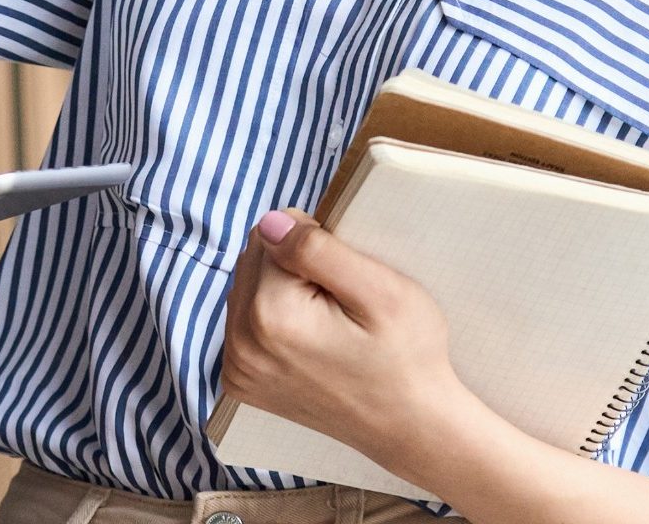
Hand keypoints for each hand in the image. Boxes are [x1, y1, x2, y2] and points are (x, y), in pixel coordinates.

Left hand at [221, 209, 487, 485]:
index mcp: (271, 315)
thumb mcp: (382, 291)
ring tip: (327, 326)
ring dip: (282, 292)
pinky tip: (308, 342)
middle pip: (254, 257)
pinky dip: (274, 320)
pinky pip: (245, 320)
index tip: (346, 283)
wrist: (410, 426)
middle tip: (340, 306)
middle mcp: (241, 344)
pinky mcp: (241, 381)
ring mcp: (238, 368)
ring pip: (248, 286)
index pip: (272, 233)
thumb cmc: (407, 355)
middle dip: (294, 268)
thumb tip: (270, 222)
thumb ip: (318, 249)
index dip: (315, 246)